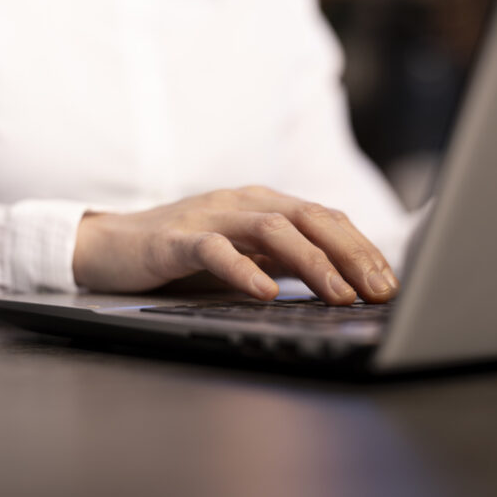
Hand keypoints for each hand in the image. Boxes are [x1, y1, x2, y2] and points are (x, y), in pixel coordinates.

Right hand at [72, 186, 398, 304]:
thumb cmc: (180, 254)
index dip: (361, 248)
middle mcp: (241, 201)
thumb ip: (281, 259)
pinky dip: (244, 269)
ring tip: (339, 295)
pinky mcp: (175, 238)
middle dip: (352, 254)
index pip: (324, 218)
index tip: (388, 282)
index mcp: (261, 204)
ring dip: (312, 263)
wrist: (109, 244)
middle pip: (310, 218)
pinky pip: (215, 249)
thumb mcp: (241, 254)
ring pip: (272, 229)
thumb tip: (337, 280)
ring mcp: (208, 216)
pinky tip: (266, 292)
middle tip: (379, 290)